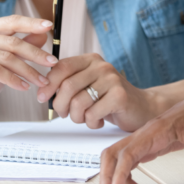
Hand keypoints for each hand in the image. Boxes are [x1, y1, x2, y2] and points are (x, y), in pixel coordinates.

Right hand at [0, 15, 57, 120]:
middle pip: (12, 41)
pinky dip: (13, 79)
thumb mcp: (7, 62)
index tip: (50, 26)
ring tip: (41, 81)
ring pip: (6, 58)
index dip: (31, 22)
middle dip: (35, 53)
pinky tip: (24, 87)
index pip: (11, 21)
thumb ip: (22, 47)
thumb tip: (43, 35)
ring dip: (28, 71)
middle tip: (52, 62)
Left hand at [38, 53, 157, 131]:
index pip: (62, 67)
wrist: (141, 107)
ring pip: (79, 103)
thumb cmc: (110, 99)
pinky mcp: (120, 96)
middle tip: (65, 114)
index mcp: (91, 60)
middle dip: (61, 106)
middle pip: (67, 86)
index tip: (42, 97)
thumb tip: (42, 90)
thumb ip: (68, 83)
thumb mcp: (88, 86)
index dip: (48, 84)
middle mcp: (101, 66)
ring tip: (86, 118)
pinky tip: (98, 121)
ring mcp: (112, 80)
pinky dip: (91, 123)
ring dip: (77, 118)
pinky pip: (92, 114)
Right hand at [99, 82, 183, 183]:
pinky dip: (125, 173)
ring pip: (119, 156)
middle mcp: (147, 132)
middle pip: (114, 153)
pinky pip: (130, 158)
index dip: (118, 174)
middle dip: (107, 176)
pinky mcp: (150, 142)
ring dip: (113, 176)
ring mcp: (146, 137)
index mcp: (158, 129)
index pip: (129, 153)